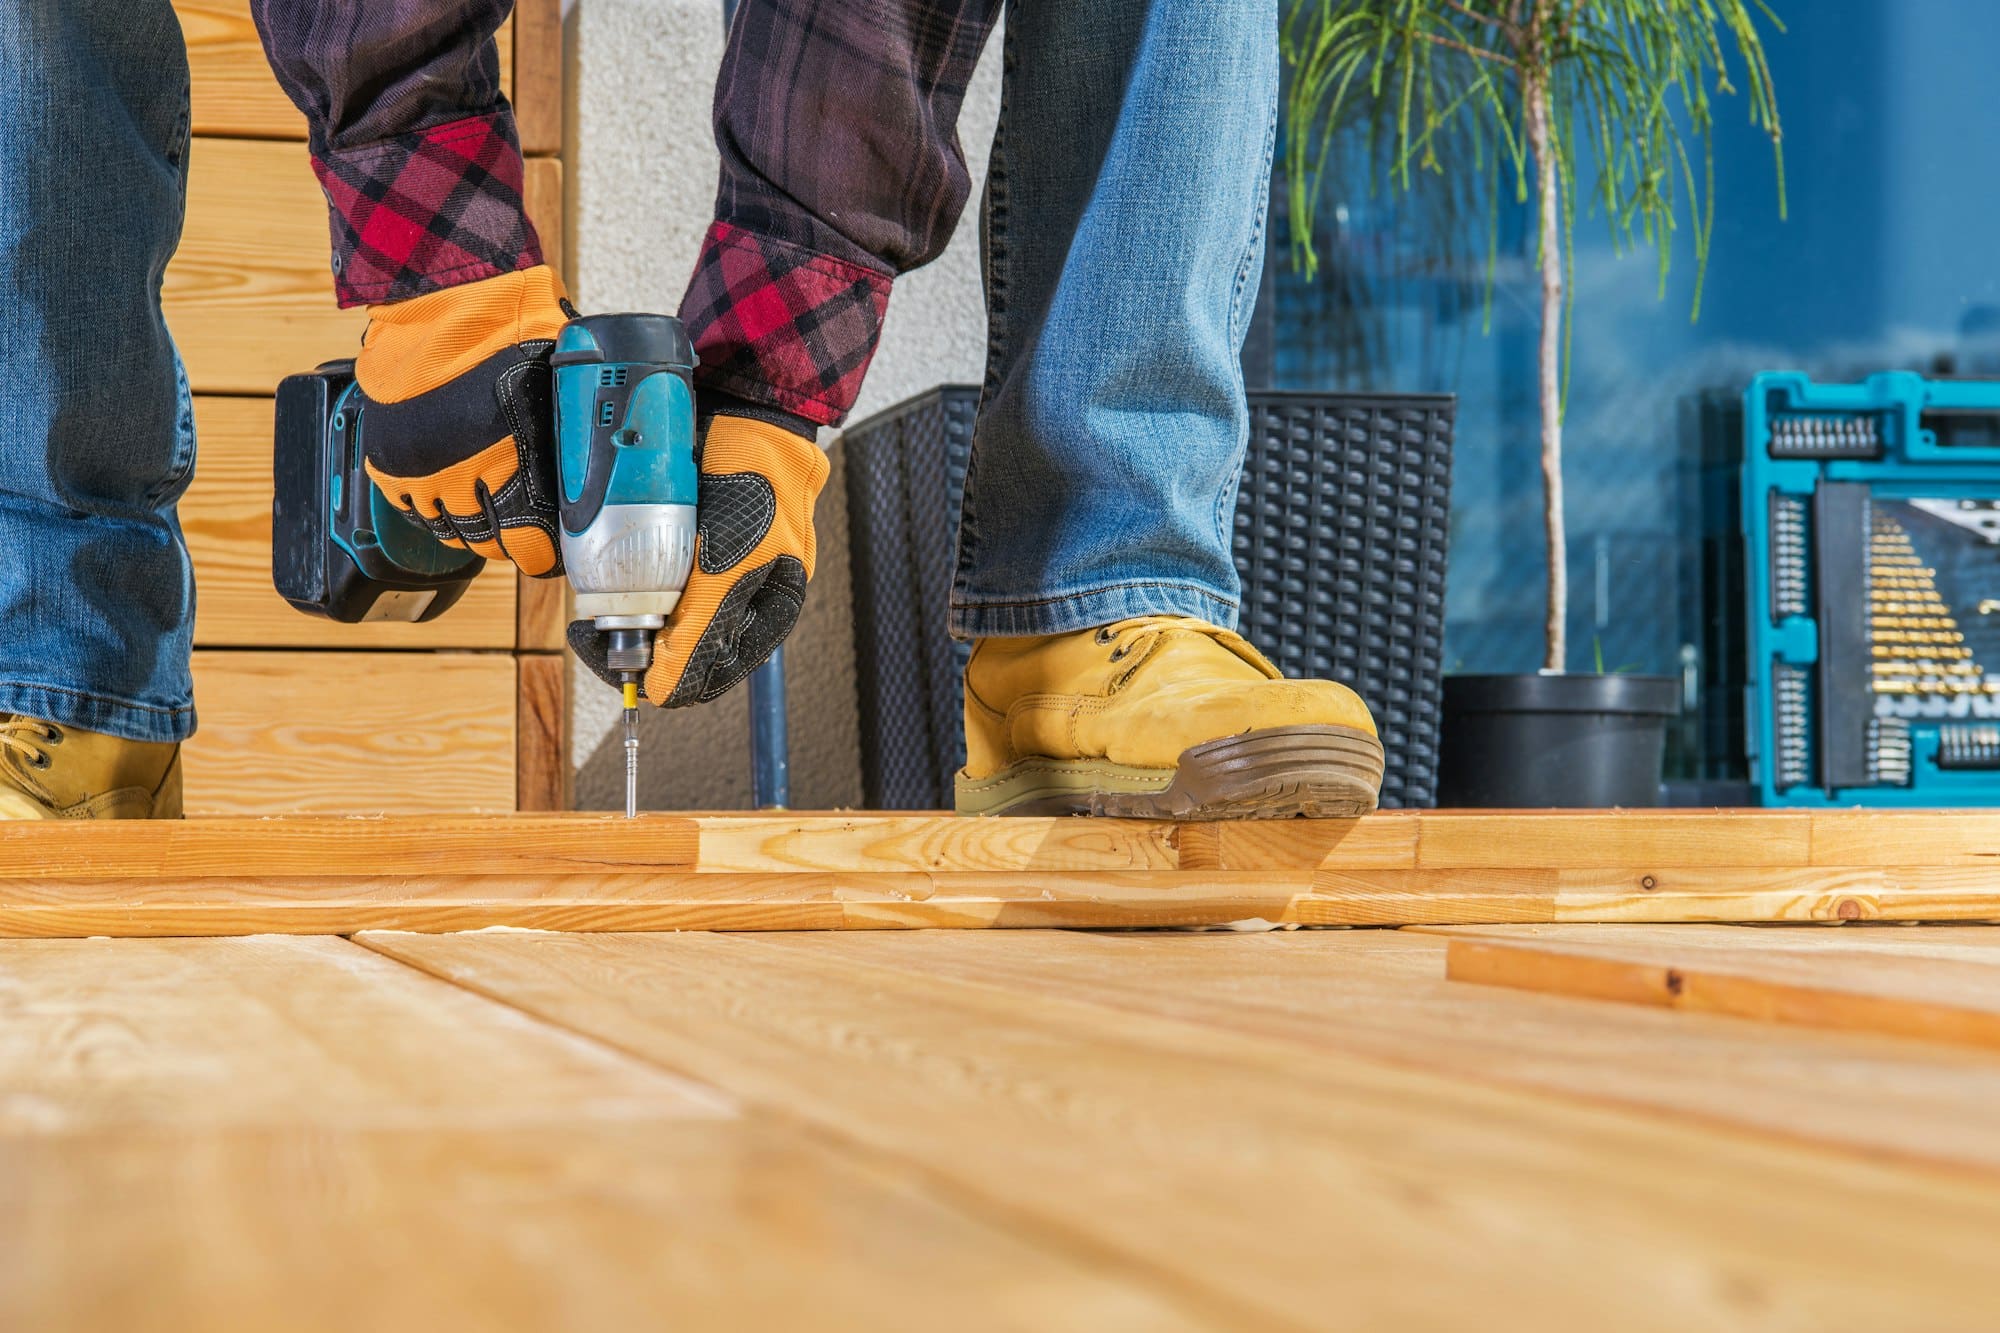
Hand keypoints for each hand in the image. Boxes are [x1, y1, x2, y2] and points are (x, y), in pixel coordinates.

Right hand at [353, 265, 569, 576]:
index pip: (528, 544)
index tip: (549, 552)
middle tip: (518, 535)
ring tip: (482, 518)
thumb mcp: (558, 382)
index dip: (541, 554)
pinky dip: (427, 507)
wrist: (446, 296)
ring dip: (466, 527)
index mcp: (512, 466)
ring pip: (446, 527)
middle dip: (505, 542)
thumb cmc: (512, 330)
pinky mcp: (389, 456)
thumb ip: (565, 426)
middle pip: (485, 541)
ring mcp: (422, 469)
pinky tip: (445, 499)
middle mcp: (463, 477)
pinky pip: (407, 505)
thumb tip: (590, 450)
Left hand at [570, 414, 828, 705]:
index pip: (696, 676)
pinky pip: (646, 571)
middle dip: (628, 638)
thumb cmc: (758, 482)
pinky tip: (605, 557)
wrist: (748, 403)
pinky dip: (621, 571)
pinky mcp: (683, 537)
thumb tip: (661, 691)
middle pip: (671, 648)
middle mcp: (734, 601)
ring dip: (621, 608)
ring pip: (655, 613)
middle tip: (588, 622)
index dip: (645, 674)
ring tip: (595, 589)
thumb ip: (703, 627)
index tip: (601, 650)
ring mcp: (707, 569)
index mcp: (760, 619)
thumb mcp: (733, 562)